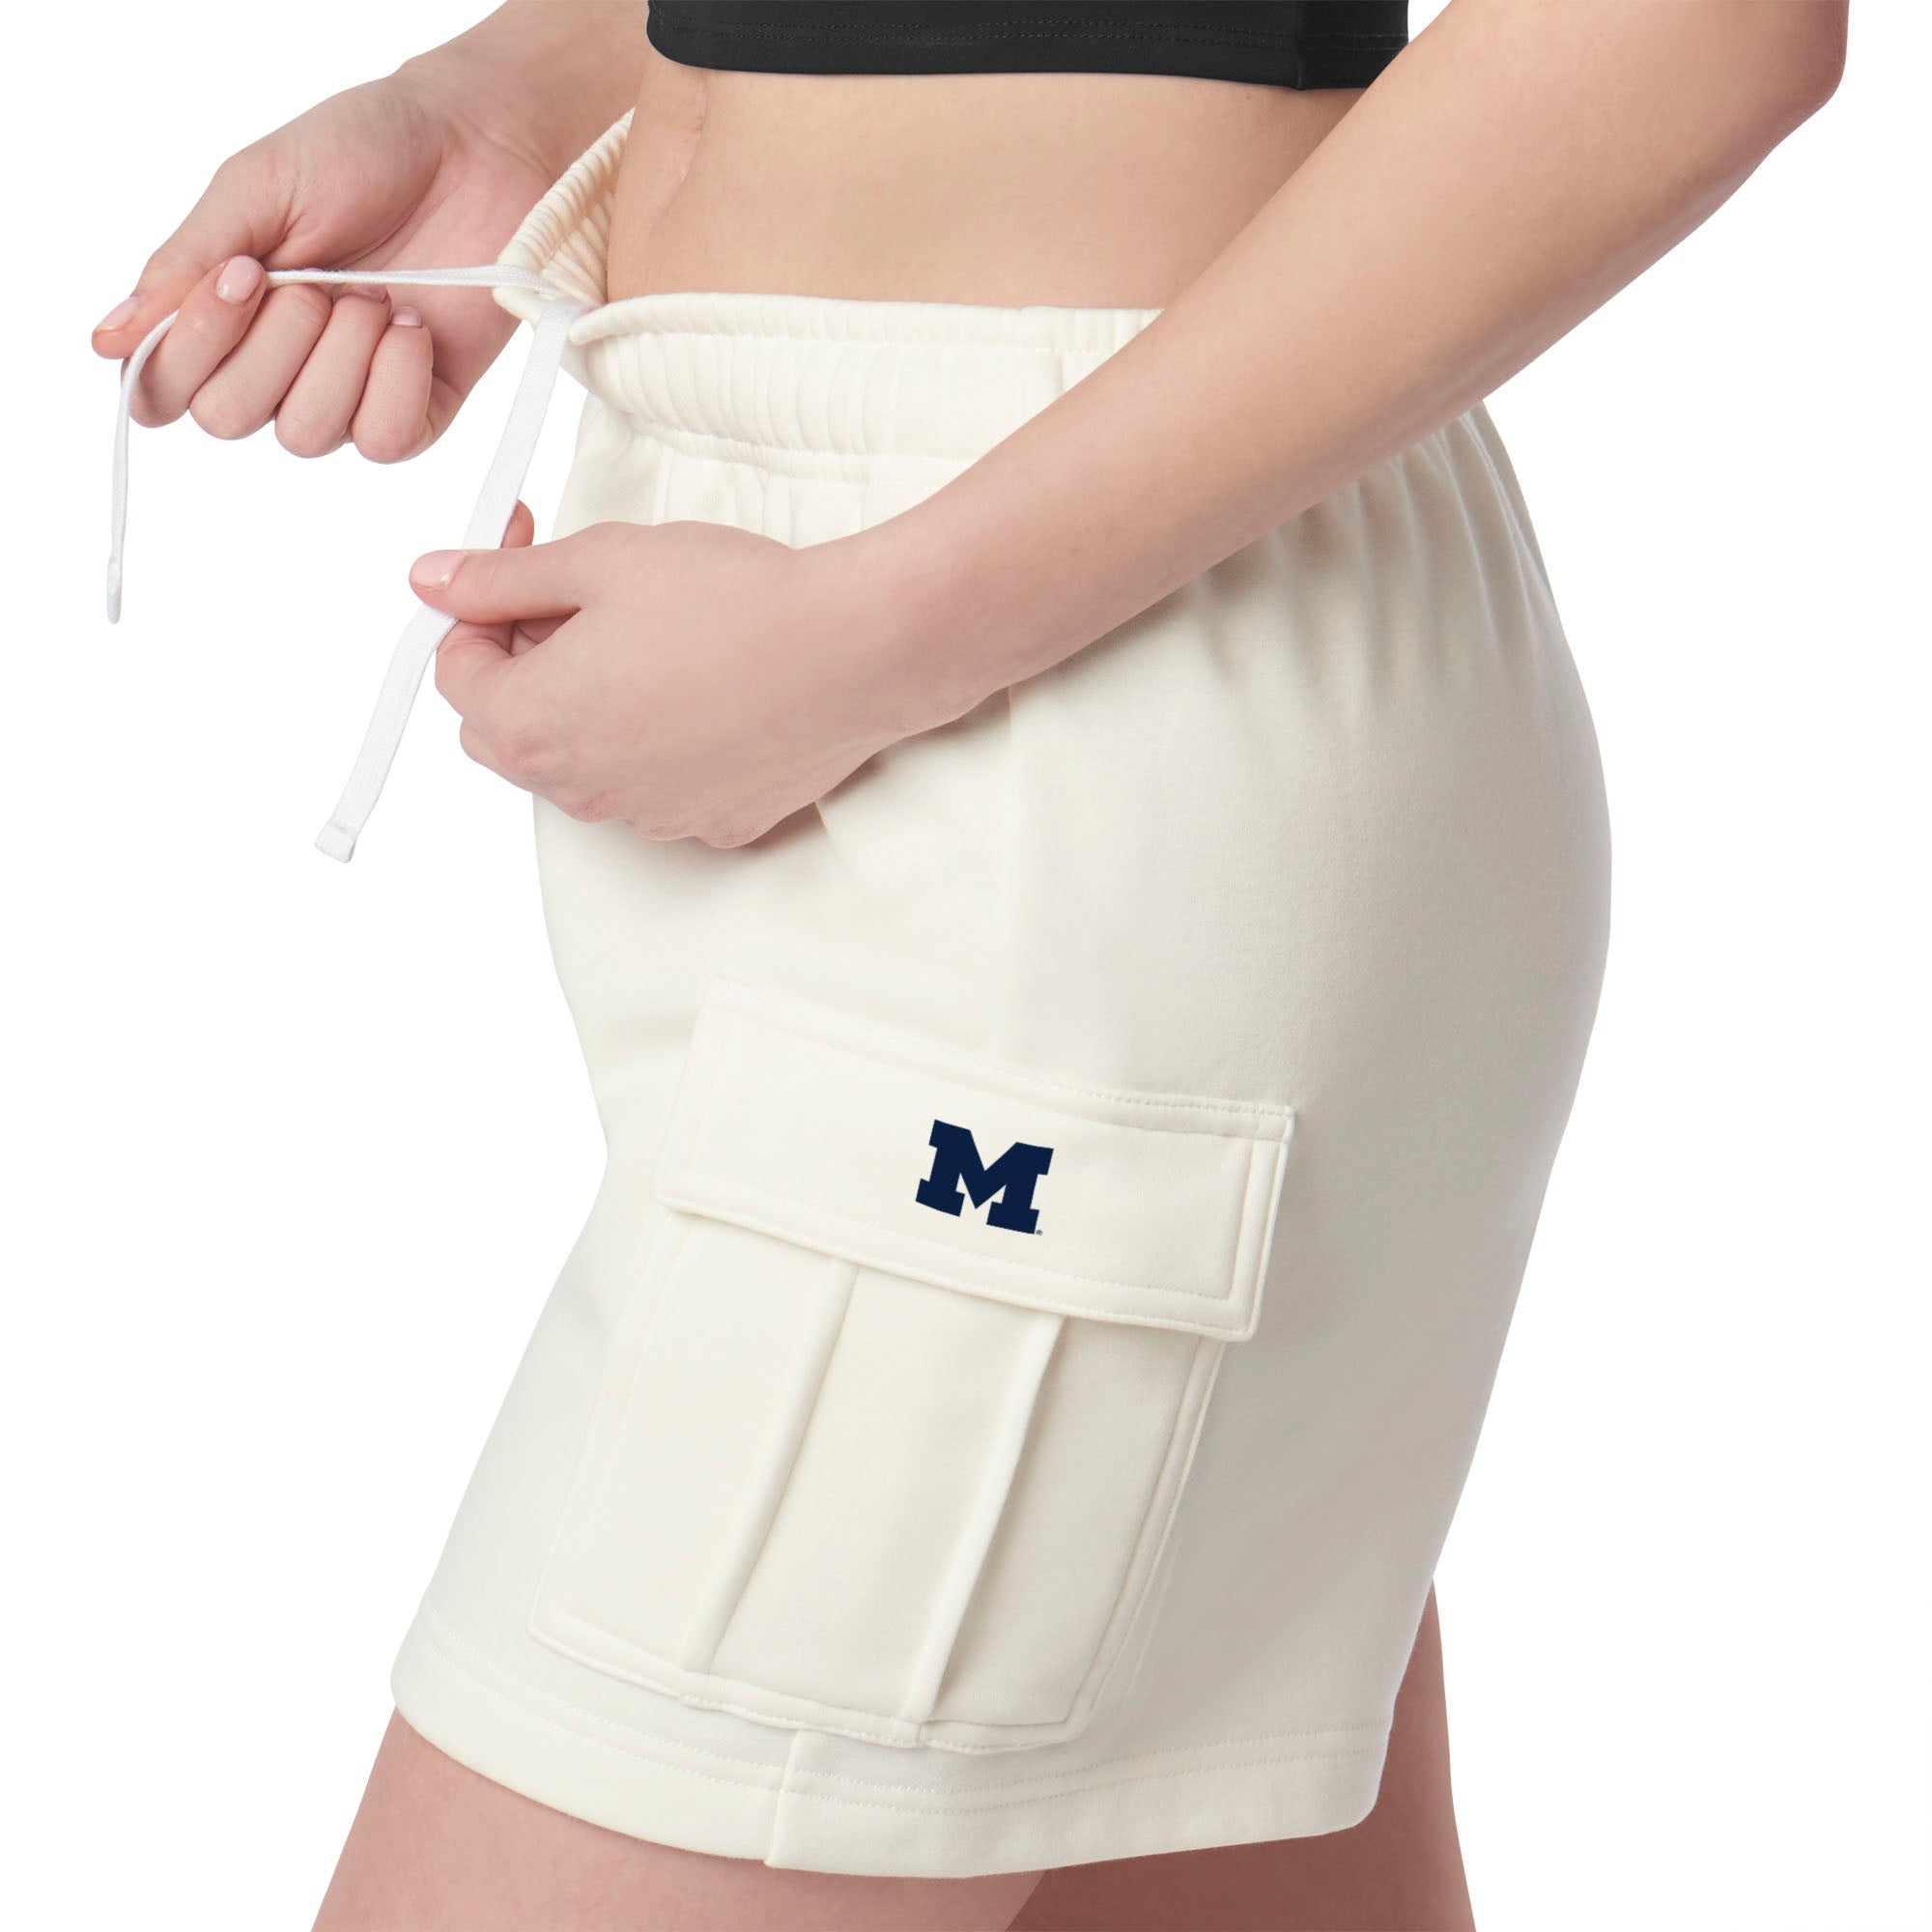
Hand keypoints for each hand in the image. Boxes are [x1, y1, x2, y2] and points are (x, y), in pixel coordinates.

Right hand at [88, 61, 567, 460]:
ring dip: (339, 356)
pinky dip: (396, 379)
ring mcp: (347, 394)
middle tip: (321, 281)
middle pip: (228, 417)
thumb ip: (183, 265)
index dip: (190, 348)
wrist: (474, 149)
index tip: (239, 274)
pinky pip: (384, 440)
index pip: (163, 388)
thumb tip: (108, 340)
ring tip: (373, 295)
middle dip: (273, 344)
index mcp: (222, 314)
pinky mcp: (417, 409)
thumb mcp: (256, 189)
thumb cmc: (364, 153)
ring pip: (307, 435)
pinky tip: (412, 324)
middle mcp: (277, 366)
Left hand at [414, 515, 943, 849]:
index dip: (477, 613)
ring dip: (591, 710)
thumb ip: (499, 577)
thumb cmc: (736, 601)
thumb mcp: (599, 560)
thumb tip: (434, 581)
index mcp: (532, 723)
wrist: (855, 650)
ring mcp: (646, 816)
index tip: (515, 573)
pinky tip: (705, 690)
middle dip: (525, 670)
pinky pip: (655, 787)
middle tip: (580, 606)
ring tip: (655, 645)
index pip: (455, 676)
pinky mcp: (709, 825)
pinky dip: (660, 745)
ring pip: (583, 763)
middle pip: (508, 732)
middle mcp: (579, 788)